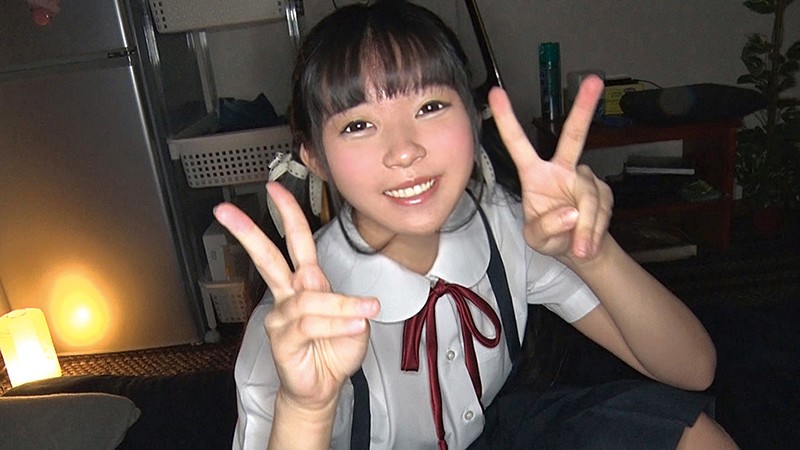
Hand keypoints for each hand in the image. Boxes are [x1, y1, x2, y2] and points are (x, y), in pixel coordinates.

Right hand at [214, 182, 379, 411]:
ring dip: (341, 306)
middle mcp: (289, 295)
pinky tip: (354, 324)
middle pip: (268, 258)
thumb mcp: (354, 319)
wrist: (324, 386)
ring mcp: (282, 316)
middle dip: (248, 232)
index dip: (287, 214)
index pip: (296, 242)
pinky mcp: (281, 339)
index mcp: (306, 283)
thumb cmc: (335, 350)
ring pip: (309, 299)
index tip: (274, 189)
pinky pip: (310, 323)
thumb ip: (340, 298)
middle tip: (224, 211)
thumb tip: (317, 282)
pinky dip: (336, 322)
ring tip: (364, 313)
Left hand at [488, 75, 612, 260]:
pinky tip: (589, 238)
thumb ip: (547, 228)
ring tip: (580, 245)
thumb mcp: (537, 240)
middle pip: (574, 135)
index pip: (518, 144)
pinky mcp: (603, 190)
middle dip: (584, 107)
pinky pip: (602, 208)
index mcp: (535, 175)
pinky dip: (596, 228)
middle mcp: (561, 170)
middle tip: (593, 80)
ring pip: (589, 196)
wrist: (581, 251)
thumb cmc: (552, 238)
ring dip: (588, 225)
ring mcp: (584, 178)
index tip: (495, 94)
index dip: (506, 119)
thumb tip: (571, 213)